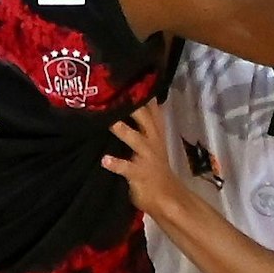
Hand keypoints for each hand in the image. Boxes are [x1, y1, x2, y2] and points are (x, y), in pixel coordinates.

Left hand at [102, 101, 190, 222]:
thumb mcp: (153, 139)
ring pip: (135, 140)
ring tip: (110, 123)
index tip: (126, 76)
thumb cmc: (154, 165)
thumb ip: (146, 120)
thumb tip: (135, 97)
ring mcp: (146, 157)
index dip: (141, 92)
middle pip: (144, 118)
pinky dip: (116, 164)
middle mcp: (152, 140)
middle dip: (131, 106)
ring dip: (123, 131)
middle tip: (114, 92)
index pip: (150, 107)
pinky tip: (105, 160)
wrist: (168, 196)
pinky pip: (127, 168)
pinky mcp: (139, 174)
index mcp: (154, 131)